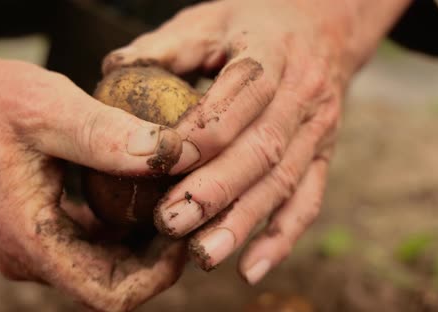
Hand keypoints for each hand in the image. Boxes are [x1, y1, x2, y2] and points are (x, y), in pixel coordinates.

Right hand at [0, 28, 185, 311]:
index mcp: (28, 238)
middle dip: (156, 256)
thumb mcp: (47, 108)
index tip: (184, 231)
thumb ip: (106, 135)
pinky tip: (138, 193)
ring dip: (141, 242)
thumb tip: (172, 154)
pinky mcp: (37, 230)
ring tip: (169, 197)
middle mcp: (28, 254)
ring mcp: (32, 246)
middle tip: (186, 207)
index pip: (107, 295)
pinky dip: (120, 229)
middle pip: (110, 284)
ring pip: (102, 266)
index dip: (157, 275)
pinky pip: (89, 246)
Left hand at [103, 0, 411, 282]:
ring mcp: (318, 131)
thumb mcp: (212, 19)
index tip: (157, 160)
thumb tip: (113, 71)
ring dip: (243, 223)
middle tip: (168, 222)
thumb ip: (167, 45)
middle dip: (214, 190)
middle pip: (261, 150)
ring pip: (283, 183)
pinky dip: (280, 239)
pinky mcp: (323, 156)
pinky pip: (307, 202)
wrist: (325, 24)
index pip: (238, 98)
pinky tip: (249, 269)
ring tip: (204, 256)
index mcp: (271, 56)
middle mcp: (302, 96)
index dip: (200, 132)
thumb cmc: (256, 23)